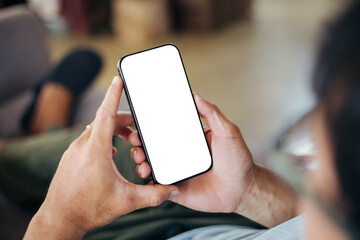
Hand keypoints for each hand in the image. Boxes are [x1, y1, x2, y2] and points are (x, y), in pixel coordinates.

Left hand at [24, 76, 178, 239]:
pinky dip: (103, 139)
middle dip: (125, 121)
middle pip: (105, 121)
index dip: (114, 94)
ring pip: (96, 130)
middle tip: (139, 131)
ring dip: (114, 131)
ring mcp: (73, 150)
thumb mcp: (126, 201)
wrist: (60, 219)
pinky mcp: (70, 157)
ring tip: (128, 142)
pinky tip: (112, 152)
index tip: (119, 78)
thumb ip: (153, 195)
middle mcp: (82, 145)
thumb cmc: (88, 208)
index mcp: (96, 149)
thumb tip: (172, 189)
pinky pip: (89, 139)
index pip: (106, 113)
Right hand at [126, 92, 254, 212]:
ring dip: (140, 159)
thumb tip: (196, 95)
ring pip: (151, 164)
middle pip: (152, 147)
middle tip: (134, 138)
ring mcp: (176, 172)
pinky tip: (146, 174)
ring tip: (140, 157)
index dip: (150, 125)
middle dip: (139, 142)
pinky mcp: (176, 189)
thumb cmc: (238, 160)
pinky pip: (157, 185)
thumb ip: (212, 113)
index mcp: (188, 140)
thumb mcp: (227, 131)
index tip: (139, 120)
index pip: (165, 129)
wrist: (244, 190)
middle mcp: (179, 155)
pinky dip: (148, 180)